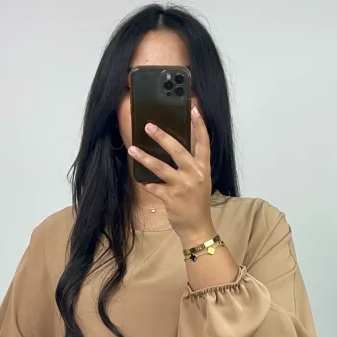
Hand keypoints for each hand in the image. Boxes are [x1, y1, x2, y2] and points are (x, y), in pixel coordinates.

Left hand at [128, 104, 213, 245]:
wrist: (198, 226)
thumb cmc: (197, 202)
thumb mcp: (200, 180)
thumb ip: (192, 164)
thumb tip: (175, 147)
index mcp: (203, 167)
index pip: (203, 142)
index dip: (199, 124)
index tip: (193, 109)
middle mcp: (194, 174)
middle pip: (177, 150)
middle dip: (162, 136)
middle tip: (148, 126)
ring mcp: (182, 186)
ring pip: (160, 167)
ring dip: (144, 157)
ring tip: (133, 149)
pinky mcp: (171, 198)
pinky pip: (154, 186)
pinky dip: (146, 183)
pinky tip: (141, 180)